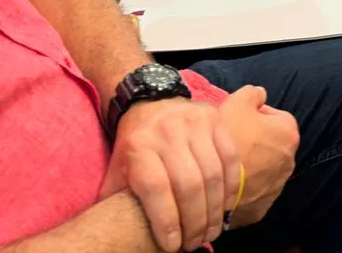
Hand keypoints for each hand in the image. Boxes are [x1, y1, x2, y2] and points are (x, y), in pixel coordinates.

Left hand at [100, 96, 239, 252]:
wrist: (151, 103)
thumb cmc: (135, 148)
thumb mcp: (117, 171)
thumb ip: (115, 201)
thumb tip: (111, 237)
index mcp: (139, 146)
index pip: (156, 188)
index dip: (166, 221)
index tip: (173, 245)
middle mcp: (167, 131)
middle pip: (188, 184)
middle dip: (195, 222)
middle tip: (195, 242)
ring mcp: (194, 122)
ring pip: (212, 174)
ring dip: (214, 211)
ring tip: (210, 231)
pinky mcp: (215, 118)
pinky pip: (230, 158)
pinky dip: (230, 187)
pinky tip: (224, 207)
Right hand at [218, 86, 297, 229]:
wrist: (211, 185)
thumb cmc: (228, 138)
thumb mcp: (237, 102)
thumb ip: (253, 93)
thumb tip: (260, 94)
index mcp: (288, 134)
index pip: (276, 116)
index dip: (256, 116)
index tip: (240, 120)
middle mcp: (290, 162)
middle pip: (272, 145)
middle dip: (257, 142)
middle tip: (232, 142)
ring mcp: (277, 188)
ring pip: (264, 171)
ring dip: (252, 166)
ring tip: (228, 165)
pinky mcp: (262, 209)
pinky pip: (255, 193)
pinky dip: (246, 188)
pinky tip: (228, 184)